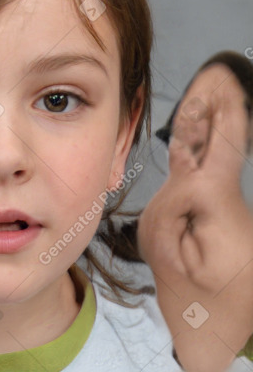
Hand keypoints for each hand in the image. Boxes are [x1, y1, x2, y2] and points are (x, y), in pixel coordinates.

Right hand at [138, 63, 252, 371]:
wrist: (203, 322)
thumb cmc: (191, 290)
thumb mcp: (171, 247)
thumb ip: (174, 203)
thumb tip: (182, 175)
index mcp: (215, 202)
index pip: (224, 145)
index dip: (225, 110)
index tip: (224, 80)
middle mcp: (216, 198)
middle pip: (221, 142)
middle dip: (219, 106)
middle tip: (219, 74)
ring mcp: (206, 205)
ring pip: (210, 154)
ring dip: (210, 119)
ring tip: (211, 89)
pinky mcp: (197, 211)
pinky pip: (201, 169)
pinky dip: (200, 142)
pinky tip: (196, 128)